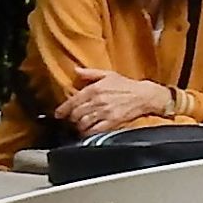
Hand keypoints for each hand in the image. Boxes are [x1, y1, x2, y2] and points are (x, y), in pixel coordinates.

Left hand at [55, 68, 169, 135]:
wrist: (144, 95)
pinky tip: (87, 132)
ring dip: (79, 126)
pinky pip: (95, 130)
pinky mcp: (112, 122)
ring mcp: (105, 112)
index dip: (63, 109)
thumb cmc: (126, 85)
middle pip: (76, 114)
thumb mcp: (108, 74)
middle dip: (72, 119)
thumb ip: (90, 73)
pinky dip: (88, 133)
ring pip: (84, 123)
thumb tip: (76, 70)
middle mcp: (97, 101)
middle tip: (71, 121)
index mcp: (94, 89)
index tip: (58, 114)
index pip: (73, 101)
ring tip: (79, 127)